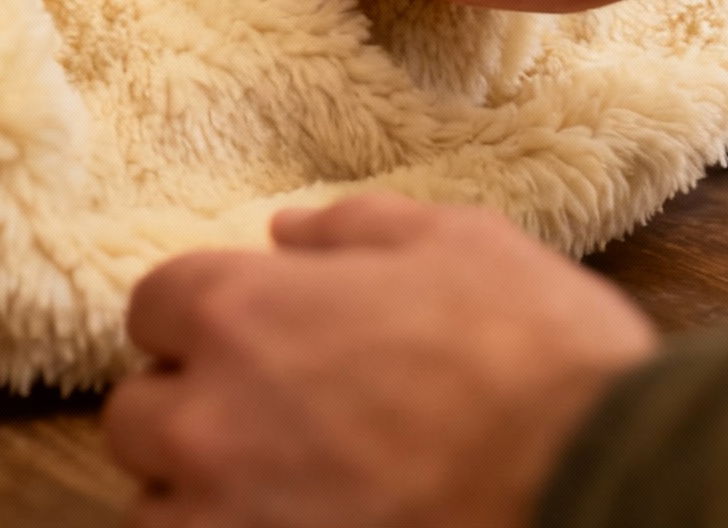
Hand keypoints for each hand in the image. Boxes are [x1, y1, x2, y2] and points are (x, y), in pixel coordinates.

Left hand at [103, 194, 656, 526]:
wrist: (591, 479)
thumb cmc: (530, 351)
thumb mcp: (453, 240)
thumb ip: (352, 229)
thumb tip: (287, 232)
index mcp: (241, 313)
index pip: (151, 306)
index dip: (201, 312)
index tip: (247, 327)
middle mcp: (210, 423)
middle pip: (136, 417)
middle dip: (188, 408)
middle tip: (266, 410)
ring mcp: (231, 525)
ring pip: (159, 515)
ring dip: (199, 498)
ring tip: (280, 487)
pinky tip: (306, 525)